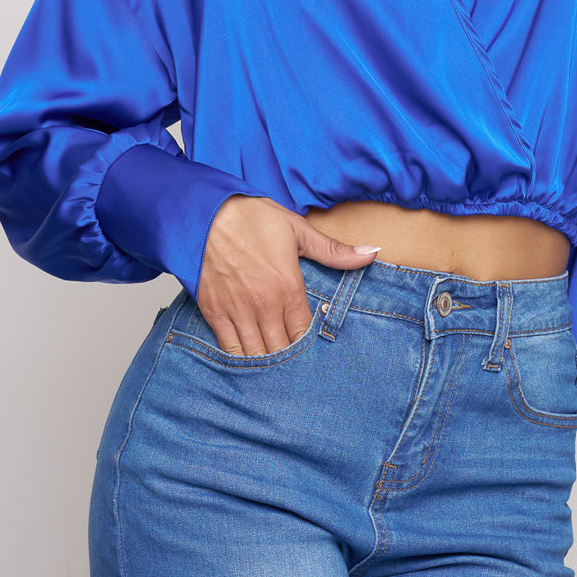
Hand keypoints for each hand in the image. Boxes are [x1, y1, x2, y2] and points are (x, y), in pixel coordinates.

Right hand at [194, 195, 380, 355]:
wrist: (204, 212)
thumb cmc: (250, 217)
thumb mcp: (297, 230)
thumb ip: (334, 251)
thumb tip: (371, 253)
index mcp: (287, 286)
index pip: (303, 333)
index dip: (307, 343)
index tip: (308, 344)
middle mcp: (263, 304)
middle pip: (281, 349)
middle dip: (288, 357)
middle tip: (293, 362)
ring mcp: (236, 310)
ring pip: (255, 354)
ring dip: (266, 361)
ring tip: (273, 364)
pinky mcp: (213, 311)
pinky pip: (228, 348)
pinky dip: (239, 357)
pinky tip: (247, 358)